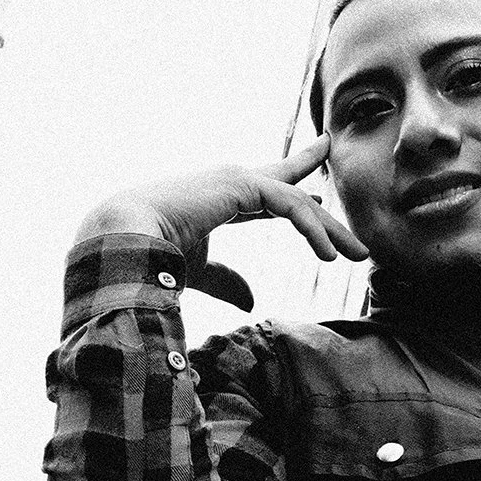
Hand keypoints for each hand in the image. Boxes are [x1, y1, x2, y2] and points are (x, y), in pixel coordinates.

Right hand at [79, 134, 365, 306]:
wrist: (125, 239)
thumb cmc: (153, 256)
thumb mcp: (201, 271)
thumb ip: (228, 282)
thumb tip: (253, 302)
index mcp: (219, 198)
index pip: (266, 189)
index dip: (294, 185)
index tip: (318, 183)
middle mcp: (231, 182)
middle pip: (289, 187)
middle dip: (320, 203)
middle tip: (353, 231)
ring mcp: (237, 179)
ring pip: (297, 199)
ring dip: (328, 228)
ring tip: (355, 255)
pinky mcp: (242, 185)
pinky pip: (290, 205)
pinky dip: (311, 229)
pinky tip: (327, 255)